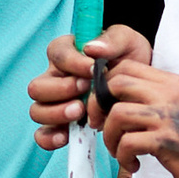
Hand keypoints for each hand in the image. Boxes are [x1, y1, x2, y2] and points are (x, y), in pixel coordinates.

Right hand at [29, 23, 149, 149]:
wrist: (141, 86)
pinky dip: (50, 137)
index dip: (72, 63)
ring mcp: (57, 103)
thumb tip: (91, 48)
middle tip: (85, 91)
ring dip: (56, 113)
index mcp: (67, 53)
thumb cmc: (129, 58)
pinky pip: (43, 134)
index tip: (93, 69)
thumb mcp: (127, 41)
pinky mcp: (63, 124)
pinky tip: (67, 136)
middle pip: (37, 87)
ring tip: (80, 112)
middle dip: (61, 90)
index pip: (56, 54)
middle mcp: (56, 78)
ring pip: (37, 111)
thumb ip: (112, 40)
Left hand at [100, 59, 178, 177]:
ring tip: (120, 152)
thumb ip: (154, 100)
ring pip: (117, 114)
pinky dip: (123, 157)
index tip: (104, 107)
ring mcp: (170, 117)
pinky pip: (127, 142)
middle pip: (116, 83)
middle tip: (102, 127)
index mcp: (173, 83)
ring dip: (109, 137)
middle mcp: (171, 94)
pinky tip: (134, 165)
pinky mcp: (168, 141)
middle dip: (99, 107)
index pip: (126, 66)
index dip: (105, 85)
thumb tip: (111, 99)